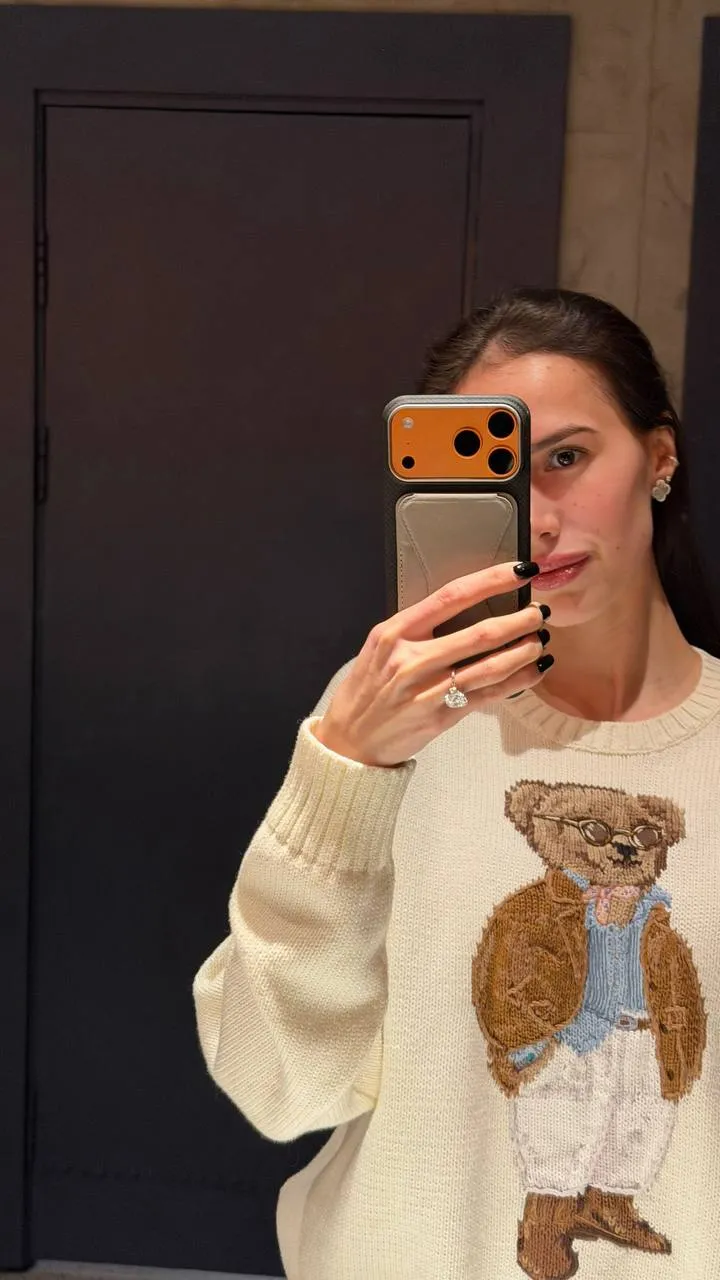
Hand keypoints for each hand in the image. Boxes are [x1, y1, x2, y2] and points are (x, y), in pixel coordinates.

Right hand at [313, 560, 551, 765]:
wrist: (349, 741)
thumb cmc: (368, 689)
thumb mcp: (380, 648)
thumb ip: (416, 629)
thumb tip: (468, 607)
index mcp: (395, 632)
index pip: (451, 596)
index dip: (491, 580)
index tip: (520, 570)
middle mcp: (411, 658)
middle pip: (480, 633)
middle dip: (519, 620)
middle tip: (539, 613)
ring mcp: (427, 690)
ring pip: (490, 665)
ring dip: (524, 651)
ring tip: (541, 640)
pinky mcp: (440, 717)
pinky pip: (489, 695)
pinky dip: (518, 681)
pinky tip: (535, 670)